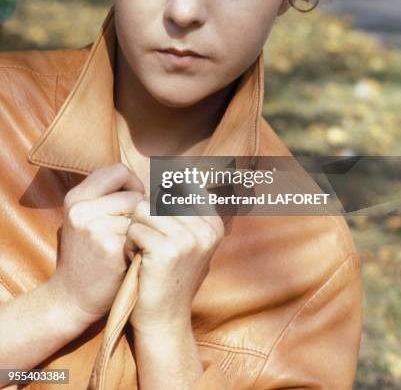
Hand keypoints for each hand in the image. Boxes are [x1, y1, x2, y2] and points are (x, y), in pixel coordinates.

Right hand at [48, 163, 144, 326]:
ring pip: (140, 215)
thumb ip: (109, 196)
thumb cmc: (89, 256)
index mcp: (77, 197)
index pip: (118, 171)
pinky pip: (141, 234)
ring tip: (127, 248)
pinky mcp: (109, 245)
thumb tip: (152, 179)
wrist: (72, 299)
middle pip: (134, 194)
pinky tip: (128, 259)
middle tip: (130, 235)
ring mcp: (94, 226)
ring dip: (141, 231)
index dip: (133, 184)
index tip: (136, 203)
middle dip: (140, 214)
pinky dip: (140, 246)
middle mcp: (81, 207)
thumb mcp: (87, 219)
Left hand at [125, 200, 224, 332]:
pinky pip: (135, 229)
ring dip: (135, 231)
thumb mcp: (188, 242)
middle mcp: (206, 229)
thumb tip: (176, 172)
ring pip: (143, 210)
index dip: (159, 206)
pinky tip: (137, 262)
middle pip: (157, 199)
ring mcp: (189, 239)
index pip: (178, 189)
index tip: (161, 232)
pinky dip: (129, 245)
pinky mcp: (167, 250)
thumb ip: (186, 210)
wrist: (164, 320)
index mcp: (214, 223)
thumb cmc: (169, 277)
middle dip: (145, 220)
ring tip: (143, 252)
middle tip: (149, 246)